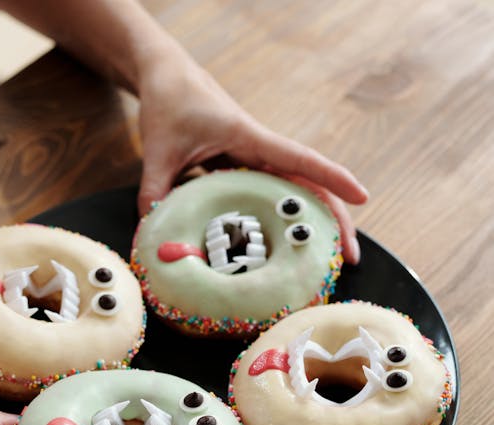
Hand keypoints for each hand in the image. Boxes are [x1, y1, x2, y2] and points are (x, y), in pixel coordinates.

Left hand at [136, 53, 366, 263]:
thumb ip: (154, 192)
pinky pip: (271, 196)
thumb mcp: (158, 150)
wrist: (166, 76)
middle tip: (349, 255)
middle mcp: (258, 149)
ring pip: (294, 193)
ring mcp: (253, 159)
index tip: (362, 198)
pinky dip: (283, 219)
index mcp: (248, 137)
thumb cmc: (169, 102)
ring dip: (314, 223)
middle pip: (308, 185)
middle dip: (334, 218)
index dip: (331, 178)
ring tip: (328, 260)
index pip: (299, 160)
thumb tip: (152, 233)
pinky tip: (289, 246)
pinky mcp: (242, 168)